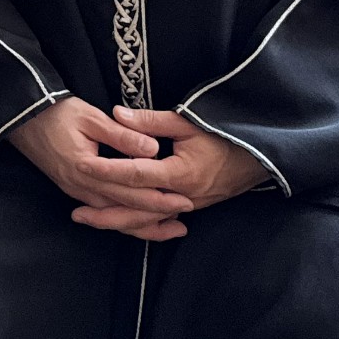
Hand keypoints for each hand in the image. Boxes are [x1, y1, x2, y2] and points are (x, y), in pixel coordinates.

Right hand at [9, 98, 190, 237]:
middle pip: (125, 209)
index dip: (159, 197)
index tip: (185, 199)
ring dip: (142, 224)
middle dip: (157, 215)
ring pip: (114, 217)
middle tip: (186, 216)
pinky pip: (104, 212)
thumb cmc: (56, 113)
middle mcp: (82, 187)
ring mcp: (76, 192)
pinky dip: (124, 219)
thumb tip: (153, 150)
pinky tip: (139, 222)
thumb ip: (123, 135)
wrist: (21, 118)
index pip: (131, 190)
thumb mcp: (90, 117)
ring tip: (170, 229)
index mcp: (88, 169)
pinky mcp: (74, 190)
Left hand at [69, 109, 267, 239]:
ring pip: (147, 221)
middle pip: (137, 210)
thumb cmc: (224, 135)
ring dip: (118, 222)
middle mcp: (182, 196)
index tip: (83, 167)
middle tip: (76, 213)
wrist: (261, 157)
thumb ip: (150, 121)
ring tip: (89, 220)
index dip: (108, 172)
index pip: (136, 175)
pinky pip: (160, 220)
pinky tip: (119, 224)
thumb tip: (116, 114)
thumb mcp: (188, 121)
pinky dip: (139, 224)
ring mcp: (188, 206)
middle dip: (105, 213)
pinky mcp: (191, 208)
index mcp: (180, 173)